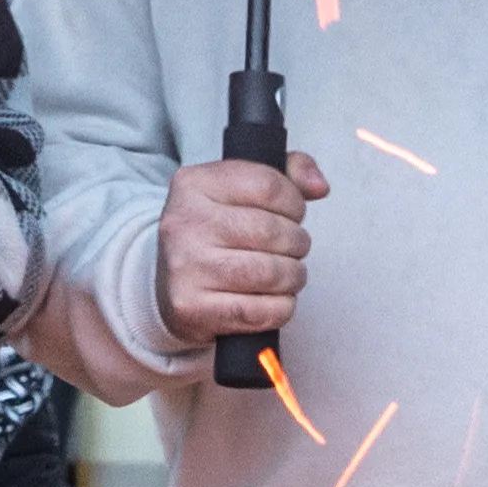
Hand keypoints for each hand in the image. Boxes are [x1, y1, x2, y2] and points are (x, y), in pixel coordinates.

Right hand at [157, 152, 330, 340]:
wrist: (168, 287)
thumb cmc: (213, 237)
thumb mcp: (239, 191)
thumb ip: (287, 175)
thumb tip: (319, 186)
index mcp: (194, 184)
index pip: (268, 185)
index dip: (295, 203)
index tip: (292, 214)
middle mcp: (185, 223)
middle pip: (272, 231)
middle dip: (297, 243)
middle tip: (292, 249)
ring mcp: (186, 268)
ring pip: (272, 273)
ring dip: (293, 277)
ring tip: (286, 274)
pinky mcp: (192, 308)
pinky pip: (262, 311)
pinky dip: (280, 308)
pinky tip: (271, 299)